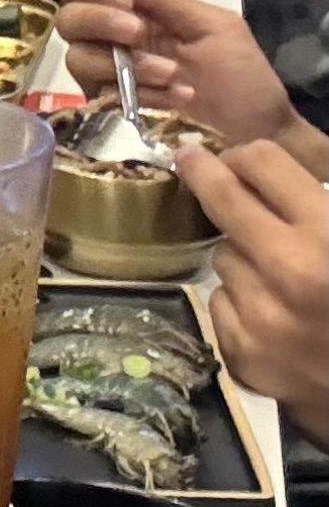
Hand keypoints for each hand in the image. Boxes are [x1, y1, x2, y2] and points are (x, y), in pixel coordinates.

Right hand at [56, 0, 313, 158]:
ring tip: (171, 74)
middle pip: (67, 21)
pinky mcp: (109, 109)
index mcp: (137, 10)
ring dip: (126, 64)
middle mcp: (112, 40)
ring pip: (77, 60)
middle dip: (102, 24)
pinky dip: (137, 93)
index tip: (124, 2)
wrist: (250, 130)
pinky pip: (98, 95)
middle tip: (140, 35)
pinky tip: (171, 97)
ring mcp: (107, 76)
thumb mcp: (209, 25)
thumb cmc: (240, 74)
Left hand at [178, 141, 328, 448]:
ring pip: (222, 259)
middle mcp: (287, 272)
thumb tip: (274, 173)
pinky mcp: (239, 352)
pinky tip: (272, 310)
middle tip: (190, 159)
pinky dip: (239, 300)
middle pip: (224, 204)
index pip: (264, 167)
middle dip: (207, 176)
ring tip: (277, 269)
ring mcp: (258, 316)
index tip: (233, 153)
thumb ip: (322, 207)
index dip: (247, 155)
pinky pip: (220, 303)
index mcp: (326, 235)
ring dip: (242, 255)